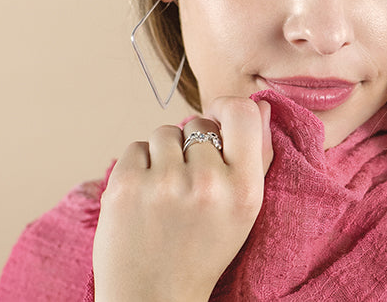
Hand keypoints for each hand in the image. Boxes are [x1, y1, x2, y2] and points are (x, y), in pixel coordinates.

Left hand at [92, 97, 272, 301]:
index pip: (242, 112)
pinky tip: (144, 196)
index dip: (226, 107)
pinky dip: (138, 165)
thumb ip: (258, 154)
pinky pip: (136, 147)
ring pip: (164, 133)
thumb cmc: (203, 249)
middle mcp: (206, 183)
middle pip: (197, 123)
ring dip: (164, 154)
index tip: (217, 119)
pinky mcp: (125, 186)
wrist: (152, 298)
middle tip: (188, 182)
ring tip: (165, 192)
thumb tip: (262, 105)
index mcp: (244, 189)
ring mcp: (163, 183)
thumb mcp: (245, 209)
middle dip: (191, 143)